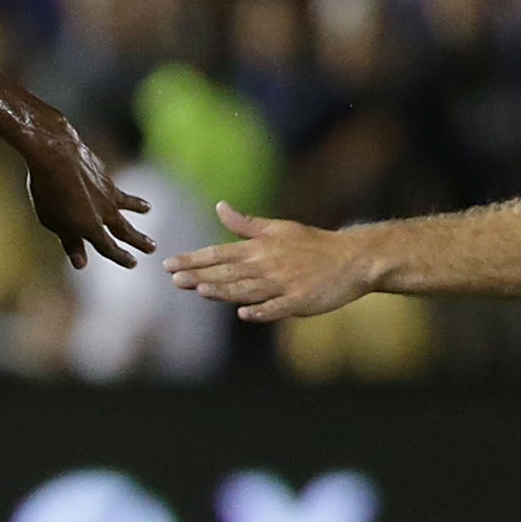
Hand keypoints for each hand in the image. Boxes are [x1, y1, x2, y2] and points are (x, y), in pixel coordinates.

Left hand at [19, 117, 154, 270]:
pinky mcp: (104, 174)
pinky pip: (113, 185)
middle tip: (152, 247)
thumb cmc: (47, 190)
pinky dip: (115, 189)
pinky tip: (114, 186)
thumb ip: (69, 242)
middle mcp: (104, 211)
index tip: (133, 262)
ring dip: (137, 207)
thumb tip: (81, 264)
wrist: (55, 153)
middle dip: (138, 240)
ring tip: (147, 208)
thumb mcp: (53, 222)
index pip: (109, 248)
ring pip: (126, 202)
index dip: (121, 257)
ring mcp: (107, 191)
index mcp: (90, 228)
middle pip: (124, 229)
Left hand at [165, 202, 371, 320]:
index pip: (219, 253)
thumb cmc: (312, 244)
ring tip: (200, 291)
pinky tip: (243, 314)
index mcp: (260, 247)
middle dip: (199, 275)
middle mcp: (267, 265)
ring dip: (223, 291)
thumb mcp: (278, 228)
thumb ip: (245, 223)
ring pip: (247, 289)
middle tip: (173, 279)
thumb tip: (219, 206)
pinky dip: (260, 310)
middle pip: (228, 272)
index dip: (193, 259)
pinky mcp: (299, 301)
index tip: (169, 264)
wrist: (351, 258)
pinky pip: (276, 308)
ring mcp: (283, 284)